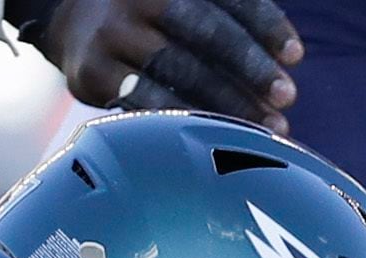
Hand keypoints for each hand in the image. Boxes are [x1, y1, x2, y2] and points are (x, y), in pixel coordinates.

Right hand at [35, 0, 301, 129]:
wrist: (70, 22)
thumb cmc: (152, 20)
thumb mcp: (183, 4)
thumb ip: (231, 18)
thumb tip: (289, 58)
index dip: (264, 23)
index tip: (296, 55)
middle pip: (204, 28)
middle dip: (249, 66)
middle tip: (287, 98)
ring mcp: (112, 31)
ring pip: (176, 67)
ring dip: (226, 101)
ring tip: (265, 127)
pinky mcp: (92, 70)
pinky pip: (143, 98)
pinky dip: (182, 117)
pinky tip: (214, 136)